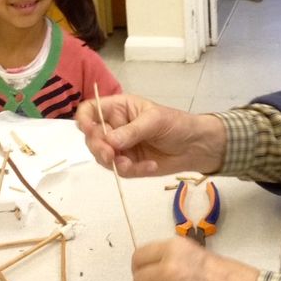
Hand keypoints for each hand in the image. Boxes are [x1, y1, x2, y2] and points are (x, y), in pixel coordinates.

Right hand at [75, 94, 226, 176]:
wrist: (196, 147)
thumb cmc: (176, 124)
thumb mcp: (155, 121)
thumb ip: (132, 131)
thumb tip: (109, 141)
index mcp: (118, 109)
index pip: (90, 110)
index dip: (84, 119)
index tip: (88, 130)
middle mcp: (115, 128)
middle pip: (92, 137)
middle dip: (98, 147)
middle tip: (110, 155)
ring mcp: (121, 148)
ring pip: (102, 157)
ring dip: (114, 163)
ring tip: (132, 165)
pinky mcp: (130, 165)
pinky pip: (121, 170)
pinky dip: (133, 170)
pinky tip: (150, 165)